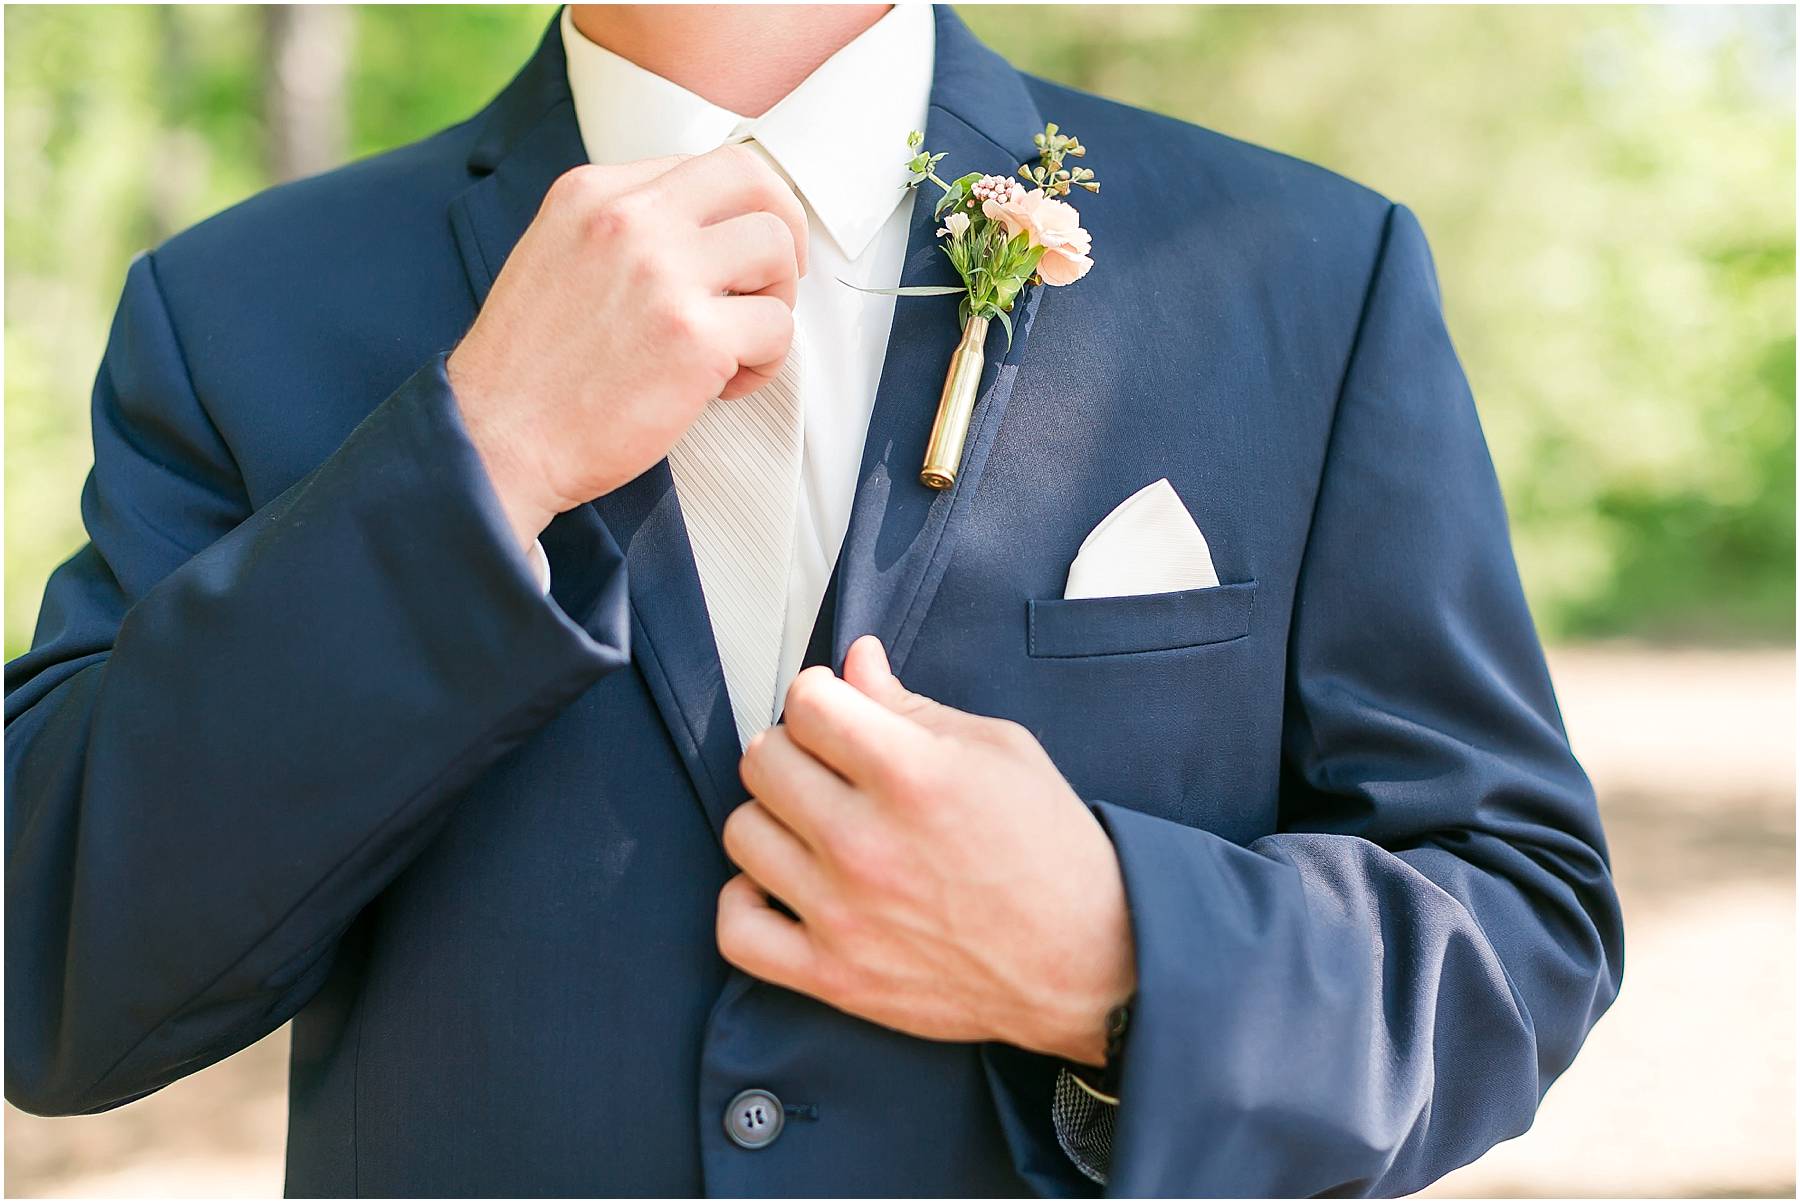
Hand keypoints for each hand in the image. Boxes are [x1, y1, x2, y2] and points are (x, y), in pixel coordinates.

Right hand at [447, 145, 808, 547]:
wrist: (497, 440)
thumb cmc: (531, 368)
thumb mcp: (557, 256)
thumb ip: (623, 230)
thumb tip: (707, 228)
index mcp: (593, 192)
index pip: (706, 165)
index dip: (741, 210)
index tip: (739, 255)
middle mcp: (630, 219)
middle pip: (754, 181)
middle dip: (783, 232)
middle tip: (772, 283)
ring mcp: (665, 275)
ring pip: (776, 251)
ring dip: (774, 302)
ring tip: (737, 346)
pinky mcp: (695, 338)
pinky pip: (776, 329)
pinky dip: (763, 364)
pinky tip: (721, 387)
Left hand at [718, 636, 1135, 1065]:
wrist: (1088, 958)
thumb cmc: (1049, 846)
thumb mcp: (998, 750)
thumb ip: (911, 704)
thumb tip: (854, 661)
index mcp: (912, 774)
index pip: (806, 703)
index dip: (821, 695)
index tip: (838, 711)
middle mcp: (866, 842)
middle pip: (762, 760)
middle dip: (795, 749)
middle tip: (831, 767)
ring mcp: (844, 914)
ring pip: (743, 832)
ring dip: (773, 817)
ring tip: (814, 824)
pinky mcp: (834, 976)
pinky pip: (736, 929)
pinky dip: (747, 902)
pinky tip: (780, 884)